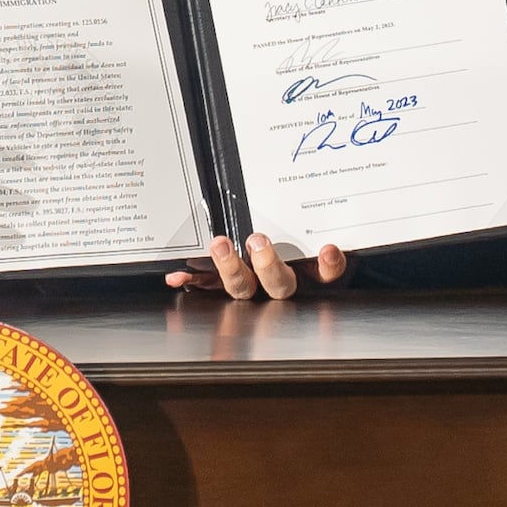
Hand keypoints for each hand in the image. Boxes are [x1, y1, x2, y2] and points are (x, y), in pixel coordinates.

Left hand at [165, 233, 348, 300]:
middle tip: (258, 240)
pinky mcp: (222, 286)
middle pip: (279, 286)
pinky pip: (206, 287)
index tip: (327, 249)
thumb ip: (312, 224)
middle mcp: (279, 285)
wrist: (263, 258)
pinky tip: (178, 276)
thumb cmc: (291, 243)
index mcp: (306, 273)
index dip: (328, 266)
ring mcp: (250, 288)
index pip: (325, 275)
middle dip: (268, 265)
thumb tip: (318, 217)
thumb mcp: (306, 233)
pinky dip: (192, 279)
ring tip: (220, 244)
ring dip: (229, 268)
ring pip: (243, 288)